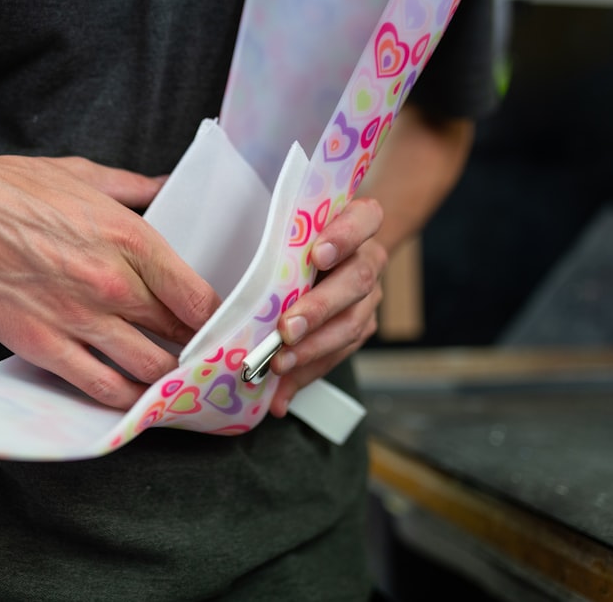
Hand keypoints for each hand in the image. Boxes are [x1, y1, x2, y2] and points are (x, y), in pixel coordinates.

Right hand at [0, 139, 220, 409]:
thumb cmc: (8, 188)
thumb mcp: (82, 175)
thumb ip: (136, 187)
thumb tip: (170, 187)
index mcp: (130, 238)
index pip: (198, 296)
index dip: (218, 319)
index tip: (221, 327)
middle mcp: (113, 284)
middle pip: (180, 335)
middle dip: (197, 351)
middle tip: (205, 360)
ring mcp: (78, 319)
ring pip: (148, 369)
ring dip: (167, 380)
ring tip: (173, 383)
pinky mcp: (43, 346)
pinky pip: (99, 387)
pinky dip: (124, 400)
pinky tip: (133, 400)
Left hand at [267, 198, 386, 416]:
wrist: (338, 249)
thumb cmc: (305, 235)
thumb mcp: (297, 227)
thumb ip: (282, 241)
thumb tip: (243, 278)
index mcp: (359, 222)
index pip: (364, 219)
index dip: (344, 237)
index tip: (318, 255)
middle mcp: (369, 258)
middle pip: (356, 282)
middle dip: (319, 309)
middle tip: (288, 329)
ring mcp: (369, 296)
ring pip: (352, 324)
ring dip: (313, 349)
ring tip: (281, 363)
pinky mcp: (361, 327)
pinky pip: (338, 354)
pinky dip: (307, 373)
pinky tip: (282, 392)